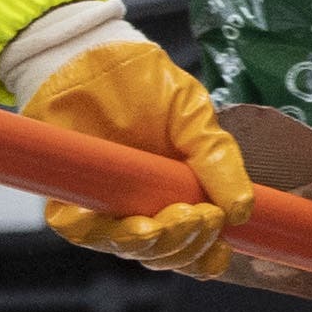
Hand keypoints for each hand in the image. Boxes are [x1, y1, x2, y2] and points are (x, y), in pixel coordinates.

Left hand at [5, 2, 251, 274]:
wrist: (86, 55)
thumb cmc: (142, 82)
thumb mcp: (193, 114)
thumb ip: (219, 159)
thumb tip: (242, 211)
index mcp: (181, 194)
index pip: (199, 247)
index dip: (210, 253)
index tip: (221, 233)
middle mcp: (146, 209)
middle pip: (169, 256)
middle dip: (188, 244)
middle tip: (199, 214)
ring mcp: (108, 209)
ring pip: (133, 250)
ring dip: (155, 243)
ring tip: (170, 216)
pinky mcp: (69, 202)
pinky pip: (85, 234)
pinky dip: (103, 233)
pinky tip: (125, 219)